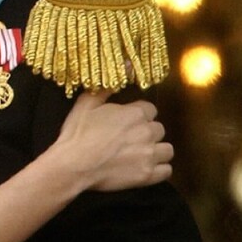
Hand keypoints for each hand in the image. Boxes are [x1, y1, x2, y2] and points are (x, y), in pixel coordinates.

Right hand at [55, 90, 173, 190]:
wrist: (73, 165)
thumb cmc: (77, 133)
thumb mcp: (86, 103)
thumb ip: (107, 88)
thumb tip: (124, 67)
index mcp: (135, 113)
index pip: (150, 109)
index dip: (138, 114)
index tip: (127, 120)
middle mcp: (148, 132)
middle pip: (159, 129)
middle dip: (147, 132)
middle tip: (131, 138)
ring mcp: (149, 155)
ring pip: (167, 150)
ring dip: (156, 150)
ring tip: (140, 153)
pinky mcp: (148, 175)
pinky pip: (166, 171)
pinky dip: (158, 169)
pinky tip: (144, 167)